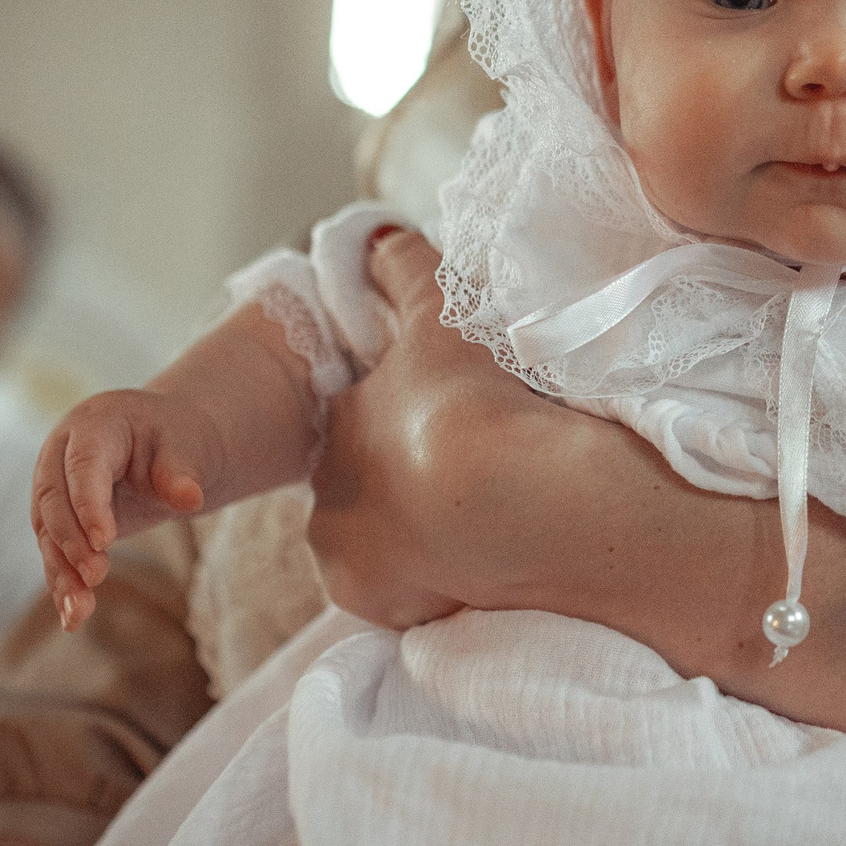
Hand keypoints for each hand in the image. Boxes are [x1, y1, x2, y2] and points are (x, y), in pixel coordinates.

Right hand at [31, 388, 215, 629]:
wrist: (166, 442)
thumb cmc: (176, 438)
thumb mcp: (186, 445)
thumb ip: (181, 472)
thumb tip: (192, 500)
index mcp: (94, 424)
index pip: (83, 465)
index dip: (88, 502)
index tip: (105, 540)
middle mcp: (61, 453)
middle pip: (54, 499)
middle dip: (71, 541)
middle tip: (96, 576)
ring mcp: (54, 487)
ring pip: (47, 532)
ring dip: (61, 571)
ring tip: (79, 610)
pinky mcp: (59, 519)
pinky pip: (55, 552)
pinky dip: (63, 583)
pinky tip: (73, 618)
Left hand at [302, 228, 512, 628]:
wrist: (516, 505)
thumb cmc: (476, 405)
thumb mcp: (444, 319)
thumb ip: (407, 270)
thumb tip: (375, 231)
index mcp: (341, 432)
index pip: (366, 425)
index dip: (411, 421)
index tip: (455, 424)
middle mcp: (330, 503)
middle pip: (373, 494)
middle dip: (412, 486)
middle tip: (479, 477)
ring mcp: (353, 565)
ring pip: (393, 550)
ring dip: (428, 541)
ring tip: (493, 527)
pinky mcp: (384, 614)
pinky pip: (418, 600)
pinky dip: (448, 587)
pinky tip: (491, 570)